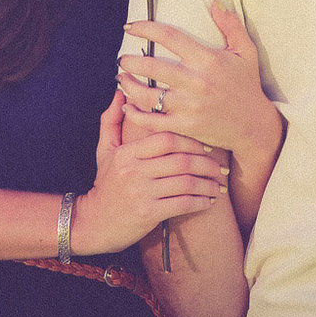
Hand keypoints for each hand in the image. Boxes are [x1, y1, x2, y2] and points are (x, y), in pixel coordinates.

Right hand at [69, 90, 225, 255]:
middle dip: (206, 164)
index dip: (190, 140)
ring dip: (207, 184)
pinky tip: (208, 202)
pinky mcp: (148, 214)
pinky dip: (200, 202)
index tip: (207, 145)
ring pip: (185, 183)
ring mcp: (142, 194)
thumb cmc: (104, 183)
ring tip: (219, 186)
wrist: (95, 222)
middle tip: (220, 167)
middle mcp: (134, 171)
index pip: (165, 139)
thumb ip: (112, 120)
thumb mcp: (104, 149)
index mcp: (127, 153)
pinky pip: (182, 205)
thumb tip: (120, 93)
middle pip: (181, 161)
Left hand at [118, 0, 283, 167]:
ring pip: (148, 95)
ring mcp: (190, 106)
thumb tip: (216, 1)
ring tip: (120, 78)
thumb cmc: (247, 86)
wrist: (255, 127)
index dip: (145, 28)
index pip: (168, 36)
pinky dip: (136, 114)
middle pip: (152, 67)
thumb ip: (231, 25)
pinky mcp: (186, 127)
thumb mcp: (246, 52)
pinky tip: (126, 106)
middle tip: (121, 58)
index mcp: (207, 59)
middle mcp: (196, 82)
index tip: (129, 27)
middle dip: (130, 61)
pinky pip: (153, 121)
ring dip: (128, 86)